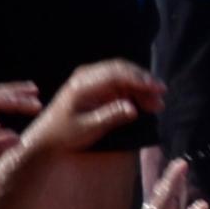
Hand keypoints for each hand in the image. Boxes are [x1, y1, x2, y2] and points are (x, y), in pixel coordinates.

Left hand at [26, 61, 166, 159]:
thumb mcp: (87, 128)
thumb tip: (133, 109)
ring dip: (141, 88)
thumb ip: (110, 116)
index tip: (157, 89)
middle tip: (162, 95)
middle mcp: (88, 76)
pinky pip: (119, 85)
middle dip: (144, 82)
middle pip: (122, 71)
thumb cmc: (64, 134)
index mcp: (84, 83)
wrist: (47, 137)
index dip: (140, 79)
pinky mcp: (96, 88)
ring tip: (157, 105)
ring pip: (123, 77)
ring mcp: (92, 81)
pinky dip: (134, 93)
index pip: (117, 73)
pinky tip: (145, 105)